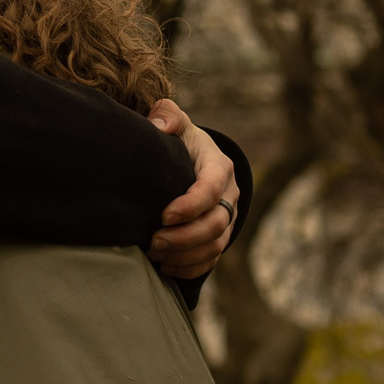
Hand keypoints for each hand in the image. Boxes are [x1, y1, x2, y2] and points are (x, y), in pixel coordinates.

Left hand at [145, 99, 238, 277]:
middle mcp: (229, 195)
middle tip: (154, 241)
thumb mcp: (174, 119)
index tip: (163, 215)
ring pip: (215, 245)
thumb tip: (160, 126)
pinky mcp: (220, 235)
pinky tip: (166, 267)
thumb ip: (167, 115)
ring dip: (185, 255)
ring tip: (155, 254)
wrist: (193, 158)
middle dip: (185, 237)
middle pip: (216, 224)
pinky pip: (211, 259)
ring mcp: (227, 218)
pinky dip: (190, 268)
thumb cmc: (179, 139)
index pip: (211, 190)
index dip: (190, 206)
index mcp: (219, 168)